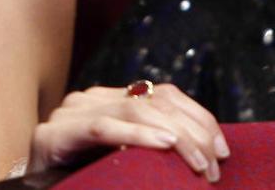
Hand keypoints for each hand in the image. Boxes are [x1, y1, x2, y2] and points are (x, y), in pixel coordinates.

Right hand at [30, 83, 229, 181]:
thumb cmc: (83, 185)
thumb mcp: (126, 163)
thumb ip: (152, 146)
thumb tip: (209, 151)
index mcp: (108, 101)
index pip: (164, 94)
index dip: (199, 118)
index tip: (223, 150)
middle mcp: (89, 99)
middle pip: (156, 100)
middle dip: (194, 132)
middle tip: (214, 167)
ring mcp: (69, 113)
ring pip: (135, 108)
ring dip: (176, 137)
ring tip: (198, 163)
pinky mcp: (51, 134)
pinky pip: (102, 128)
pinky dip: (137, 135)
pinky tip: (163, 145)